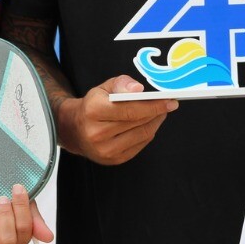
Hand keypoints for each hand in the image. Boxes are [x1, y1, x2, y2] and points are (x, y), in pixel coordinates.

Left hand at [0, 182, 55, 243]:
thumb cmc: (6, 203)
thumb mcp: (24, 205)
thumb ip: (35, 220)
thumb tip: (48, 238)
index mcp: (19, 237)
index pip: (25, 230)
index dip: (22, 209)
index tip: (17, 188)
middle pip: (8, 241)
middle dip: (5, 217)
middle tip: (2, 199)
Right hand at [58, 75, 175, 164]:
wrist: (75, 130)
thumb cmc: (93, 105)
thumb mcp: (103, 88)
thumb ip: (121, 84)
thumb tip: (139, 89)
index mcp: (93, 111)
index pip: (130, 109)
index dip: (153, 105)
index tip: (169, 100)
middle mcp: (97, 133)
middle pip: (137, 122)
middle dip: (157, 112)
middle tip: (169, 104)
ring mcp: (105, 150)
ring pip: (142, 134)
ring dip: (155, 122)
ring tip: (161, 112)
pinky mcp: (112, 159)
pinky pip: (139, 145)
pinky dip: (148, 133)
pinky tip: (150, 124)